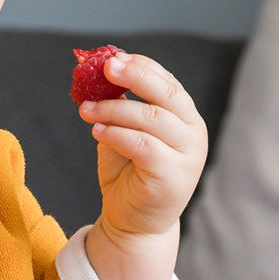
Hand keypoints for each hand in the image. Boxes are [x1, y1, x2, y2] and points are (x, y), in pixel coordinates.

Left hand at [78, 51, 206, 279]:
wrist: (132, 222)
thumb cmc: (127, 174)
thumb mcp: (121, 132)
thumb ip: (117, 105)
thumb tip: (95, 71)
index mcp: (184, 117)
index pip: (168, 83)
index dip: (142, 67)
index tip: (112, 57)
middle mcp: (193, 133)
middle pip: (168, 94)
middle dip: (136, 76)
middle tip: (105, 67)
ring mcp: (187, 155)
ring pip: (153, 119)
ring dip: (115, 109)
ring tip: (86, 109)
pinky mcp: (173, 176)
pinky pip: (144, 146)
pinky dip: (117, 134)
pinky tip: (97, 131)